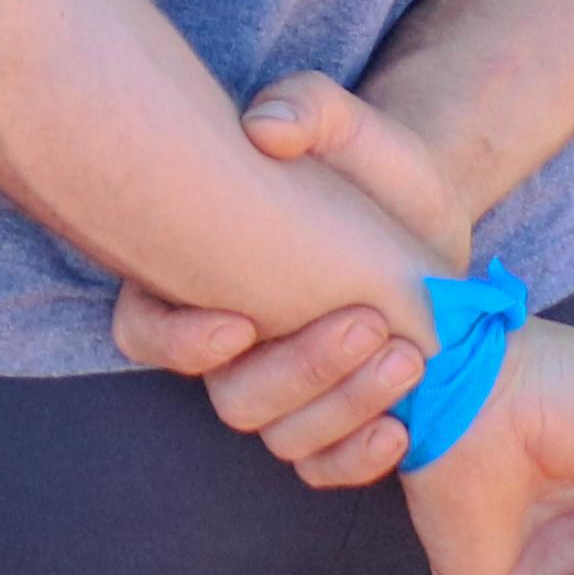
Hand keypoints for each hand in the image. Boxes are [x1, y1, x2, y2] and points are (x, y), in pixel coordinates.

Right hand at [111, 83, 484, 485]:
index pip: (142, 329)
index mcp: (196, 272)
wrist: (431, 220)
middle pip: (229, 395)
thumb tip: (263, 128)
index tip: (242, 322)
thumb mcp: (348, 122)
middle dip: (299, 369)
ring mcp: (281, 389)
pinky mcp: (334, 422)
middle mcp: (230, 341)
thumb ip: (305, 105)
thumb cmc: (373, 168)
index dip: (176, 340)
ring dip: (343, 406)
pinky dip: (360, 458)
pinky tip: (404, 427)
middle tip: (367, 323)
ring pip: (280, 436)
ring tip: (408, 358)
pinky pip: (323, 468)